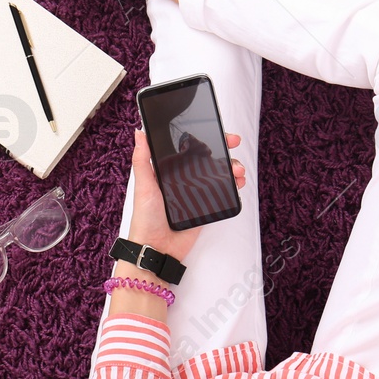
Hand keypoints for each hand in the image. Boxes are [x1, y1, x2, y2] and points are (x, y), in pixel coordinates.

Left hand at [125, 127, 245, 262]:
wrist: (157, 248)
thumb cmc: (146, 217)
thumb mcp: (144, 185)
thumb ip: (142, 159)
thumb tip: (140, 132)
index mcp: (169, 169)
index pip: (189, 148)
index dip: (204, 137)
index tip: (216, 131)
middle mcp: (183, 178)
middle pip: (208, 157)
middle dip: (224, 148)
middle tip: (234, 143)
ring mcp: (196, 191)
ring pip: (218, 172)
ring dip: (231, 166)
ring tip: (238, 170)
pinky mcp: (205, 206)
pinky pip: (222, 192)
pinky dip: (233, 185)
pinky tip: (238, 182)